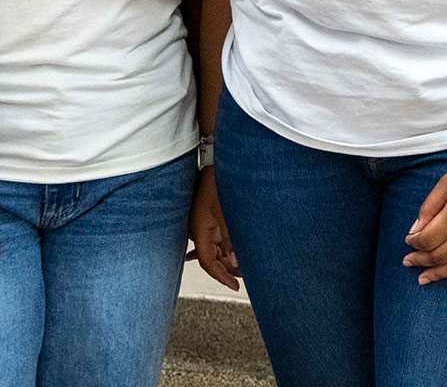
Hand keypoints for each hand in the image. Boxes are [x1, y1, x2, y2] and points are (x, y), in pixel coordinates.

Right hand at [188, 169, 239, 290]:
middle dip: (227, 269)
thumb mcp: (227, 211)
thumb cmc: (220, 181)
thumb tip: (235, 261)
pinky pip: (215, 238)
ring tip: (246, 266)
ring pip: (214, 249)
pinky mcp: (208, 217)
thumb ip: (230, 237)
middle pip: (211, 257)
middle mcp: (198, 229)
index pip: (207, 261)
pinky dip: (224, 248)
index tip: (235, 286)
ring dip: (227, 258)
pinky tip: (230, 256)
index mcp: (199, 229)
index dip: (221, 276)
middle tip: (247, 276)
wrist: (216, 160)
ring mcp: (202, 223)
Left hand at [404, 147, 446, 286]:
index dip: (414, 243)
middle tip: (409, 262)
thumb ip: (429, 207)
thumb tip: (415, 230)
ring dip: (438, 274)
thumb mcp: (446, 182)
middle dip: (420, 261)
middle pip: (439, 256)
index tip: (409, 241)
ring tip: (424, 279)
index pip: (426, 240)